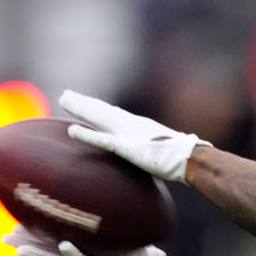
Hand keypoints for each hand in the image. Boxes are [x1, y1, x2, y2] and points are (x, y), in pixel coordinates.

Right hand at [3, 225, 165, 255]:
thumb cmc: (127, 249)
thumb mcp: (107, 234)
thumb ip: (94, 223)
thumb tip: (83, 202)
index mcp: (76, 249)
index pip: (46, 241)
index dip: (29, 235)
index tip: (12, 226)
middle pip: (44, 252)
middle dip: (24, 244)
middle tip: (4, 239)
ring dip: (39, 253)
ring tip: (20, 248)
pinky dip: (73, 253)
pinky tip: (62, 245)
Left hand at [59, 89, 205, 181]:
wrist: (192, 159)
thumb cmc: (184, 159)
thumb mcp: (166, 152)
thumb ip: (157, 150)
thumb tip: (163, 157)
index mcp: (140, 127)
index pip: (114, 114)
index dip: (98, 107)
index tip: (85, 101)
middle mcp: (132, 125)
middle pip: (103, 111)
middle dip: (84, 103)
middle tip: (66, 95)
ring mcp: (128, 134)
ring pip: (99, 118)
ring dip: (80, 109)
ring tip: (64, 101)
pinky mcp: (126, 146)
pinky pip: (102, 139)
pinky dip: (87, 134)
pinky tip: (72, 130)